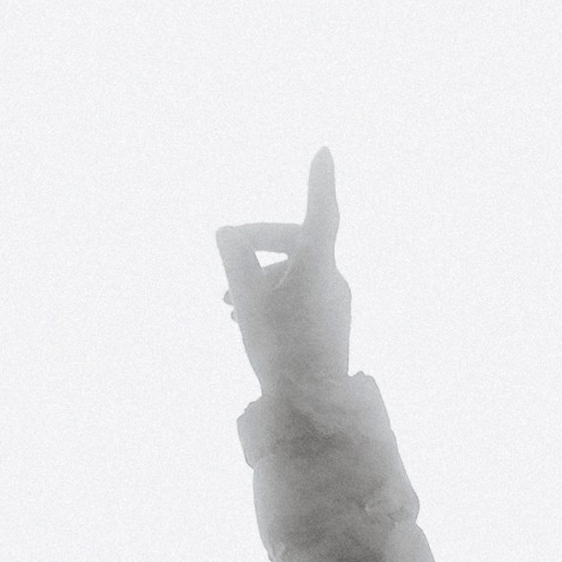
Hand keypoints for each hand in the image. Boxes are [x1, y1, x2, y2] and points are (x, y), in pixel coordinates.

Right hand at [218, 147, 353, 399]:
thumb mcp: (247, 300)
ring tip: (225, 304)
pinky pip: (301, 294)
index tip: (324, 151)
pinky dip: (274, 295)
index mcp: (319, 266)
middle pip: (296, 242)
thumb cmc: (279, 352)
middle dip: (258, 247)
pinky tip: (245, 319)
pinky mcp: (333, 323)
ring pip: (295, 273)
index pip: (321, 211)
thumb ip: (235, 260)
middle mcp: (334, 279)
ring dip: (260, 278)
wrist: (312, 410)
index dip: (319, 180)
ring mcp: (336, 302)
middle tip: (226, 264)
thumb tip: (227, 233)